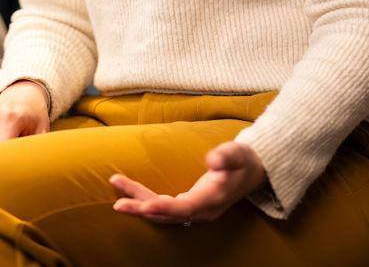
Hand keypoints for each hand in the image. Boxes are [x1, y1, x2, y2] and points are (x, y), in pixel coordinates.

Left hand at [110, 141, 265, 224]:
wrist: (252, 172)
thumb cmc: (243, 161)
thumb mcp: (238, 154)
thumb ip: (226, 156)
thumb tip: (212, 160)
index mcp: (213, 198)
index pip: (185, 208)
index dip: (164, 207)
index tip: (144, 204)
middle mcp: (202, 210)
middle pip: (168, 214)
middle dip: (142, 209)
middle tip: (118, 205)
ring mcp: (195, 211)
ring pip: (162, 213)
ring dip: (139, 204)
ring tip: (116, 190)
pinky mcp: (189, 207)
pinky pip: (164, 209)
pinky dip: (146, 203)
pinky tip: (130, 195)